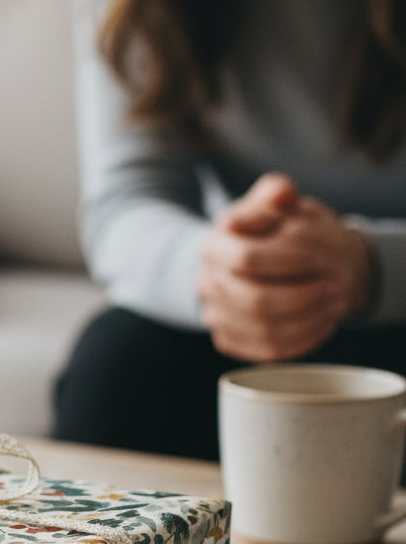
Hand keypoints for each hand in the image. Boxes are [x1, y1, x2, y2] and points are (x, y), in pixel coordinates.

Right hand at [196, 173, 371, 361]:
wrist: (256, 262)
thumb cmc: (269, 229)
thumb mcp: (272, 203)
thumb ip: (276, 193)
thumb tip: (282, 192)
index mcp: (212, 246)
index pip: (245, 258)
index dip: (286, 260)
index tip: (318, 259)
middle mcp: (207, 284)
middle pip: (253, 301)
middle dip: (302, 296)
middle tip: (337, 286)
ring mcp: (216, 316)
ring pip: (262, 331)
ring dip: (309, 319)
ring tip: (337, 303)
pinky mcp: (230, 340)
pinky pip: (267, 351)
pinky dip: (303, 339)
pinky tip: (325, 321)